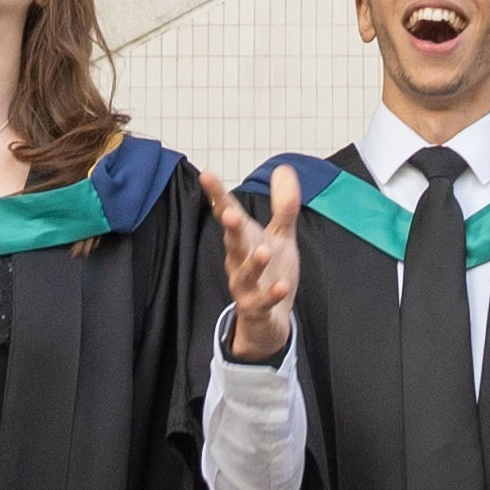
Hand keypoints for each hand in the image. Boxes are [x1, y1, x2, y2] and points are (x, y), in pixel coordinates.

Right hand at [205, 162, 301, 362]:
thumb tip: (283, 168)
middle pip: (232, 243)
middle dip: (231, 229)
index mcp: (244, 241)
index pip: (228, 214)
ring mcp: (246, 287)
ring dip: (252, 264)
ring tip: (263, 251)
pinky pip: (262, 302)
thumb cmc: (271, 273)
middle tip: (229, 214)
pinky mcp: (256, 309)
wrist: (268, 322)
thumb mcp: (281, 237)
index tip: (206, 174)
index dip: (217, 195)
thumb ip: (283, 206)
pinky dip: (271, 294)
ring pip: (244, 275)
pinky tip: (282, 286)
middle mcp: (239, 262)